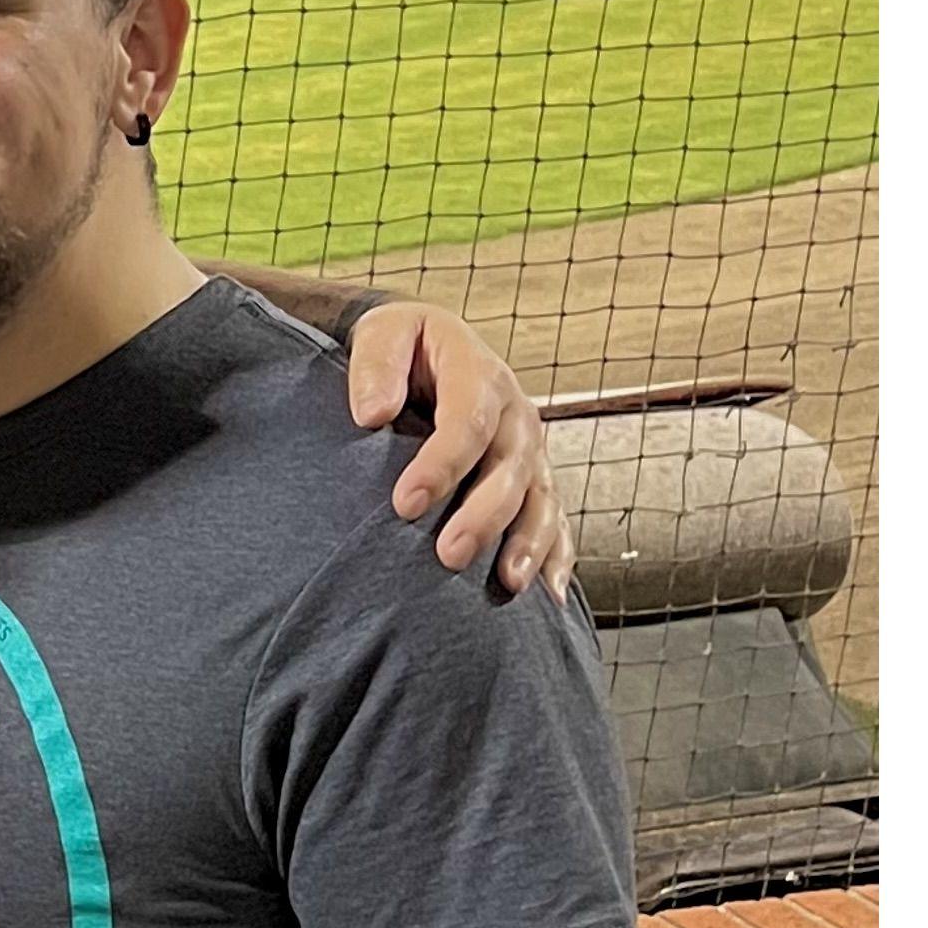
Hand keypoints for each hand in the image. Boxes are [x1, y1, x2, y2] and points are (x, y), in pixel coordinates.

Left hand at [342, 303, 571, 594]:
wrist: (428, 347)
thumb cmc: (402, 346)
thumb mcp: (383, 332)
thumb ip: (376, 366)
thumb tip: (372, 413)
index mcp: (478, 374)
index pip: (466, 421)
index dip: (441, 464)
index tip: (405, 503)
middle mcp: (514, 414)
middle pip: (509, 469)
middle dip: (483, 515)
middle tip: (449, 555)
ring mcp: (529, 450)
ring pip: (540, 499)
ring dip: (528, 543)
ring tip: (509, 583)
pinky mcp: (533, 479)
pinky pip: (554, 518)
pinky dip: (555, 556)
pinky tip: (547, 595)